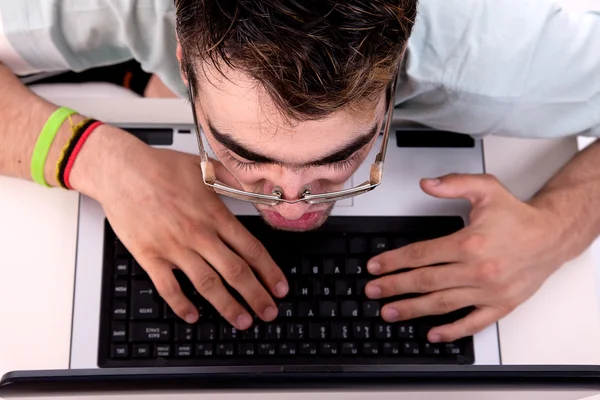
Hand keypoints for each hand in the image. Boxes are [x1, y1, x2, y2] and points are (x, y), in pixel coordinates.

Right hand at [70, 126, 288, 329]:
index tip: (280, 288)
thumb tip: (258, 186)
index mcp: (215, 215)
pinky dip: (181, 304)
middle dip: (256, 296)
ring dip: (227, 306)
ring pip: (207, 284)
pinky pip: (168, 287)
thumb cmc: (161, 167)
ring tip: (242, 321)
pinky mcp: (150, 255)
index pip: (251, 249)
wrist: (121, 170)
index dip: (269, 272)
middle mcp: (199, 234)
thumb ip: (233, 180)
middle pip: (235, 272)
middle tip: (269, 313)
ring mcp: (174, 247)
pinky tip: (192, 316)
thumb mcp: (205, 167)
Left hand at [365, 173, 565, 342]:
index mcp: (470, 243)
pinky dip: (452, 330)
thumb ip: (454, 183)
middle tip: (372, 291)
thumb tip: (426, 183)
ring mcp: (489, 291)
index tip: (375, 266)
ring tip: (390, 312)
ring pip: (442, 303)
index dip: (394, 261)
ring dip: (412, 309)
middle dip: (394, 286)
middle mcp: (478, 270)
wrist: (552, 236)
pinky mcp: (501, 305)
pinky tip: (433, 334)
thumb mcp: (486, 189)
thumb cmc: (518, 216)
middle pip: (425, 281)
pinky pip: (473, 323)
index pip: (421, 254)